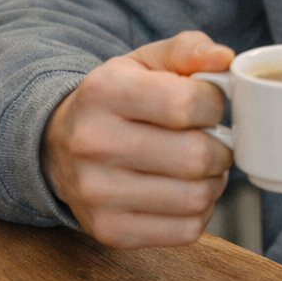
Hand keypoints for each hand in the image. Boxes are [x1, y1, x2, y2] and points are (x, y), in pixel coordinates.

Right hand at [40, 31, 233, 247]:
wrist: (57, 146)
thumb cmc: (116, 100)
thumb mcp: (144, 62)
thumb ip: (187, 50)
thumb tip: (224, 58)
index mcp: (104, 91)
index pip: (187, 104)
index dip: (214, 105)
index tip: (208, 106)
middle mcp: (93, 143)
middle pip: (196, 156)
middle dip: (221, 148)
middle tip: (212, 141)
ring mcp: (97, 193)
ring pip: (196, 197)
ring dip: (213, 182)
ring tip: (199, 167)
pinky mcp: (109, 230)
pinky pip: (186, 230)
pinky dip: (199, 212)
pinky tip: (183, 192)